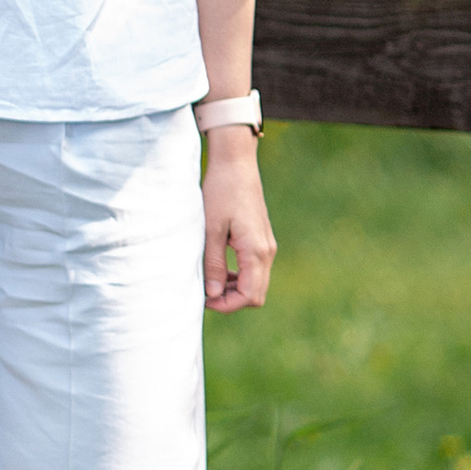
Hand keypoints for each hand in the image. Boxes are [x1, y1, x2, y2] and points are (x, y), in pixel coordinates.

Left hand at [202, 125, 274, 312]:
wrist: (236, 164)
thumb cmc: (221, 192)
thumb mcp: (211, 229)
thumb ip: (213, 264)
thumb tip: (212, 294)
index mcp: (256, 251)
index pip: (249, 296)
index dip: (226, 305)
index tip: (203, 299)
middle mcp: (267, 252)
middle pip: (255, 294)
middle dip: (230, 300)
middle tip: (204, 292)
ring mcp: (266, 246)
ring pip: (255, 283)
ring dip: (233, 288)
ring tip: (208, 281)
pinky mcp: (261, 240)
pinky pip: (254, 269)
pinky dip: (238, 276)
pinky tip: (219, 269)